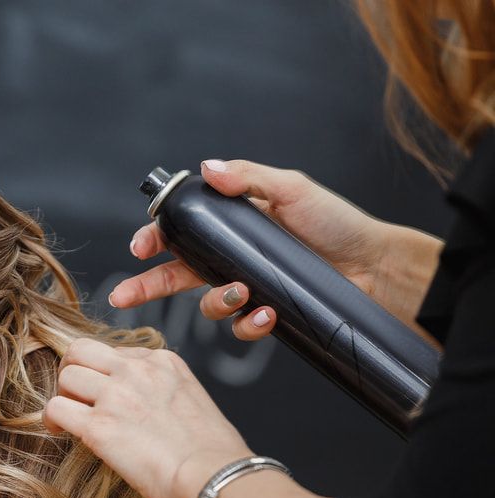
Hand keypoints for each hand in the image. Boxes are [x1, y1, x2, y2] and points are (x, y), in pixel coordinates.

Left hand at [41, 337, 253, 497]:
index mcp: (162, 362)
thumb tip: (145, 408)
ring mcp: (116, 396)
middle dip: (72, 370)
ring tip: (68, 418)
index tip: (103, 393)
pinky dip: (51, 419)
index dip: (102, 372)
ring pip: (66, 375)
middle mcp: (137, 371)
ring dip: (63, 396)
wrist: (218, 478)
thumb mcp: (192, 402)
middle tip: (74, 396)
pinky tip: (58, 432)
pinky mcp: (99, 426)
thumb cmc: (213, 455)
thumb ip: (162, 392)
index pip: (114, 352)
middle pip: (81, 351)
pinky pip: (56, 407)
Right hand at [110, 158, 394, 340]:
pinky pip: (241, 326)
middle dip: (146, 286)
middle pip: (177, 273)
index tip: (141, 248)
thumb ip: (248, 178)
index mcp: (232, 224)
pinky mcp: (266, 314)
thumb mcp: (292, 189)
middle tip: (122, 297)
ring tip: (244, 293)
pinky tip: (267, 315)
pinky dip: (249, 324)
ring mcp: (248, 287)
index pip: (181, 231)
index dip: (156, 238)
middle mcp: (234, 257)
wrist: (377, 267)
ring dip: (217, 302)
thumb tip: (205, 168)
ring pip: (208, 304)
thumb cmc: (337, 223)